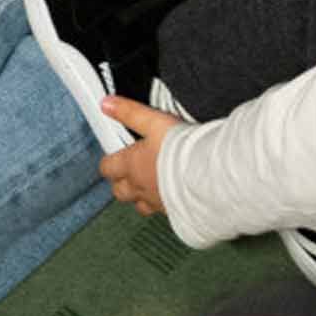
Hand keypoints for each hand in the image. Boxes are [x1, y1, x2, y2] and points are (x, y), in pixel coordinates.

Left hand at [99, 96, 183, 214]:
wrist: (208, 173)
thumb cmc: (181, 148)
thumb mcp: (154, 121)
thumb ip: (130, 113)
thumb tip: (107, 104)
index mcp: (132, 166)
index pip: (108, 168)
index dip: (109, 162)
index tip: (114, 156)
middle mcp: (140, 187)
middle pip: (120, 191)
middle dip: (121, 183)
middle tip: (128, 172)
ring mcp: (156, 201)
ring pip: (140, 205)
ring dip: (141, 197)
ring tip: (151, 186)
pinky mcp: (174, 211)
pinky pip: (162, 211)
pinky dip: (164, 204)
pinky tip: (174, 197)